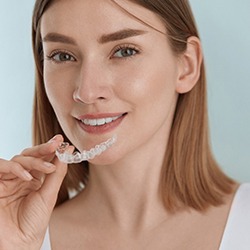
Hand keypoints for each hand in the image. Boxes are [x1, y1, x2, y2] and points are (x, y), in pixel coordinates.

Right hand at [0, 135, 72, 249]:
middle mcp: (22, 177)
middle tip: (56, 143)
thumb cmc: (34, 221)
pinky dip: (15, 168)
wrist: (19, 243)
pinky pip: (2, 167)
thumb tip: (68, 150)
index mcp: (36, 178)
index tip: (62, 141)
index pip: (43, 158)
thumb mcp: (49, 194)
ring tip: (48, 167)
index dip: (51, 149)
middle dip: (43, 148)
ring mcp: (9, 179)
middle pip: (31, 155)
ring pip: (19, 158)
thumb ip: (57, 172)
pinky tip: (28, 177)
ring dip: (34, 160)